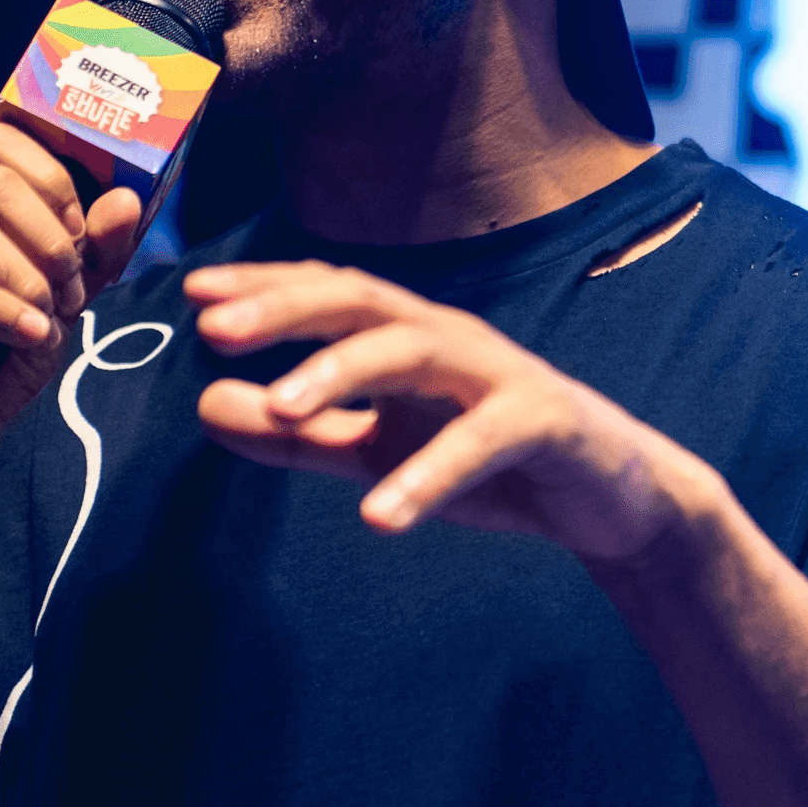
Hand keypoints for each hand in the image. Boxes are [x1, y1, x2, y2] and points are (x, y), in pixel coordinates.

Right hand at [0, 120, 141, 449]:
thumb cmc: (13, 344)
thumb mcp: (71, 290)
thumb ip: (101, 246)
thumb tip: (126, 201)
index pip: (1, 141)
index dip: (54, 181)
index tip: (79, 232)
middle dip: (51, 240)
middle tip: (71, 289)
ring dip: (28, 280)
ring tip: (50, 316)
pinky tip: (29, 335)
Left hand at [189, 261, 716, 569]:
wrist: (613, 498)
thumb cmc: (494, 461)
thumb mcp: (382, 450)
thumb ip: (303, 433)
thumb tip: (205, 406)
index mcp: (411, 339)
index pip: (331, 295)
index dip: (266, 289)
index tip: (194, 295)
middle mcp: (451, 339)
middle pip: (365, 301)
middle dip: (290, 308)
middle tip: (217, 330)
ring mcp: (500, 374)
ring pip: (417, 349)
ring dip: (344, 372)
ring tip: (281, 409)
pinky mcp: (545, 420)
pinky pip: (482, 439)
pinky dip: (430, 474)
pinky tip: (379, 517)